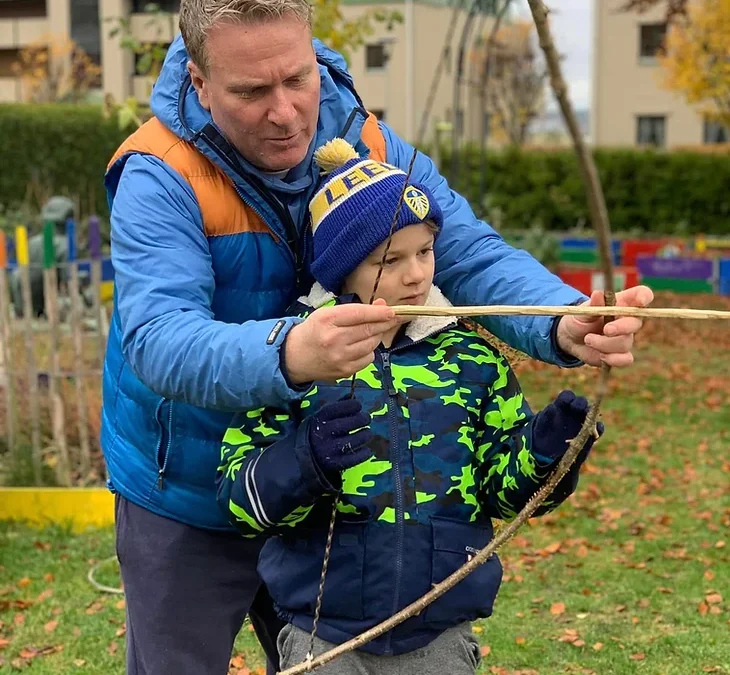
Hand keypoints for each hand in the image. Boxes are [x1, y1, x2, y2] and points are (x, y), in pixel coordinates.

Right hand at [284, 299, 400, 383]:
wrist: (294, 356)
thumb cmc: (314, 331)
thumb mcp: (329, 314)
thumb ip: (355, 310)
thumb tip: (383, 306)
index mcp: (327, 319)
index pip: (360, 314)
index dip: (379, 313)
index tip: (392, 311)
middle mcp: (334, 339)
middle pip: (369, 330)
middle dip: (384, 323)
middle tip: (394, 318)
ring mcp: (340, 357)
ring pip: (372, 345)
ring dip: (376, 337)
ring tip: (369, 333)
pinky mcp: (345, 371)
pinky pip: (368, 359)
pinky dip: (368, 351)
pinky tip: (358, 348)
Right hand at [308, 398, 372, 475]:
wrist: (300, 457)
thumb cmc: (316, 431)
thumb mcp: (320, 416)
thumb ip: (337, 405)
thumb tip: (353, 395)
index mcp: (319, 419)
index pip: (339, 408)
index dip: (353, 405)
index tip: (358, 406)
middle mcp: (323, 434)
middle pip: (349, 424)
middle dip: (362, 419)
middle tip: (366, 418)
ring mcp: (328, 450)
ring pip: (354, 441)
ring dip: (365, 435)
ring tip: (368, 433)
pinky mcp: (334, 464)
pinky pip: (354, 458)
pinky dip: (364, 454)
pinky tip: (367, 450)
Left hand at [532, 390, 603, 461]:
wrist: (547, 455)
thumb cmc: (541, 437)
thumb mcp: (540, 426)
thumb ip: (547, 416)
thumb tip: (552, 407)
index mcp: (560, 406)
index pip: (567, 396)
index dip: (568, 397)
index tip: (566, 401)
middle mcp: (572, 412)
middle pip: (580, 402)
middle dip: (580, 404)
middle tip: (578, 408)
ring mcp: (582, 422)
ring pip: (591, 413)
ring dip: (591, 414)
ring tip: (587, 419)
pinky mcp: (590, 434)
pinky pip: (597, 428)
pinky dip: (597, 429)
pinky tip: (594, 433)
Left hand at [556, 285, 654, 366]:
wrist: (571, 338)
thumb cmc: (580, 319)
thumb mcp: (583, 310)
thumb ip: (592, 305)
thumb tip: (598, 294)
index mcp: (622, 303)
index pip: (641, 295)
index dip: (644, 296)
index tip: (640, 300)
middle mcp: (628, 320)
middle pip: (636, 323)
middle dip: (622, 327)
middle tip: (606, 329)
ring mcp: (626, 337)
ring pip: (625, 343)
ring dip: (603, 343)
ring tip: (587, 339)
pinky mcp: (621, 354)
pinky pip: (626, 359)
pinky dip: (612, 359)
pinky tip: (600, 355)